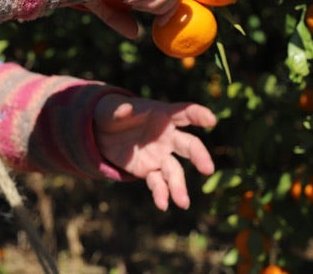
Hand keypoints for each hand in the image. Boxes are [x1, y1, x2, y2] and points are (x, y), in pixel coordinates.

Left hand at [93, 94, 216, 210]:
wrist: (101, 134)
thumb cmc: (111, 113)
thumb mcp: (109, 109)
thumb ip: (117, 110)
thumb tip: (125, 109)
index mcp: (162, 115)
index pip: (184, 112)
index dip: (198, 115)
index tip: (211, 120)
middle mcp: (167, 136)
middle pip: (189, 145)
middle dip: (199, 156)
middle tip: (208, 169)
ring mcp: (161, 155)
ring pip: (175, 170)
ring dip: (179, 186)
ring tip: (182, 203)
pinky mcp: (150, 170)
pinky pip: (158, 183)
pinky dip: (161, 193)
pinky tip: (162, 204)